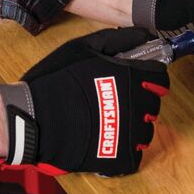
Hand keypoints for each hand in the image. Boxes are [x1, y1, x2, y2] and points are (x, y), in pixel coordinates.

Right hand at [1, 28, 168, 176]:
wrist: (33, 119)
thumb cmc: (55, 80)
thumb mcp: (82, 48)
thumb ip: (117, 39)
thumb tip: (143, 34)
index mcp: (131, 78)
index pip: (160, 78)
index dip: (151, 78)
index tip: (140, 80)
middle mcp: (136, 105)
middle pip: (154, 105)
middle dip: (140, 101)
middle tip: (118, 101)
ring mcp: (129, 134)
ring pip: (146, 132)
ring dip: (134, 127)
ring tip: (111, 122)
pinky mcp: (120, 158)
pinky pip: (135, 156)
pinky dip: (125, 150)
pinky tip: (108, 141)